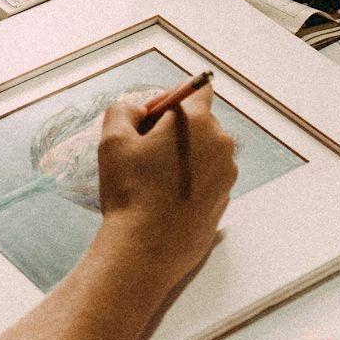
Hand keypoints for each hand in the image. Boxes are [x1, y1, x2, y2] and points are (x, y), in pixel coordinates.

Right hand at [93, 84, 236, 287]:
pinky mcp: (223, 202)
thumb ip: (122, 110)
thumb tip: (135, 110)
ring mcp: (226, 176)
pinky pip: (206, 181)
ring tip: (151, 180)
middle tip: (143, 151)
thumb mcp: (113, 141)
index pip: (196, 88)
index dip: (170, 96)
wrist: (145, 250)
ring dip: (181, 158)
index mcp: (198, 123)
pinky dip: (188, 183)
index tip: (149, 116)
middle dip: (173, 130)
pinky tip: (163, 200)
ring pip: (203, 153)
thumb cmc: (129, 193)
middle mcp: (221, 145)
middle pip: (199, 123)